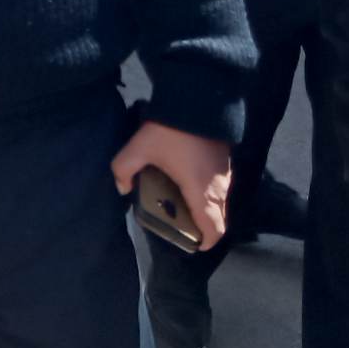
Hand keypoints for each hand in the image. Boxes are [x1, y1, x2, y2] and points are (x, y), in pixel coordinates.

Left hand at [112, 120, 230, 250]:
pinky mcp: (226, 162)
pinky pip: (220, 188)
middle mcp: (219, 189)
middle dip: (203, 228)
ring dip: (205, 210)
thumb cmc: (170, 131)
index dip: (205, 242)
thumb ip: (124, 169)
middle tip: (180, 224)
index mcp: (202, 193)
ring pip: (220, 203)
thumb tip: (122, 188)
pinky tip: (187, 182)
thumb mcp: (139, 149)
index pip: (214, 230)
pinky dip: (208, 194)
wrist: (197, 102)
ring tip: (179, 202)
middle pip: (218, 219)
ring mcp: (226, 175)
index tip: (193, 245)